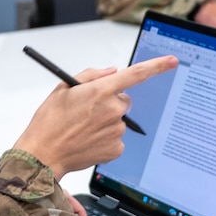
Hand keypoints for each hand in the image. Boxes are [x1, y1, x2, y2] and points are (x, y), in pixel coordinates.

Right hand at [13, 54, 177, 179]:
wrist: (43, 154)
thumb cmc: (49, 122)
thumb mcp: (63, 88)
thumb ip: (91, 75)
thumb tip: (112, 72)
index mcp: (100, 91)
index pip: (136, 74)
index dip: (157, 66)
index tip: (172, 60)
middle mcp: (112, 110)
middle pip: (124, 100)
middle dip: (110, 102)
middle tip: (88, 111)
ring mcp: (116, 131)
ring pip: (119, 120)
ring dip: (106, 122)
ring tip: (82, 129)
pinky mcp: (116, 149)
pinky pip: (117, 138)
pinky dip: (105, 138)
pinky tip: (88, 141)